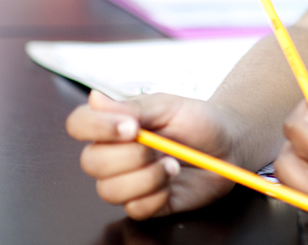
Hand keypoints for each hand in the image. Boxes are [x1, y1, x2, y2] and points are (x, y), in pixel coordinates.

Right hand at [66, 90, 238, 218]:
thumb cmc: (198, 120)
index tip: (130, 127)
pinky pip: (135, 209)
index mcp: (114, 126)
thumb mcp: (168, 106)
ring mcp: (128, 181)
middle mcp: (114, 155)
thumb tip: (94, 99)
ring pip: (109, 190)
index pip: (79, 124)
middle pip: (91, 162)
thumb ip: (132, 107)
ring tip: (172, 164)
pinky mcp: (145, 204)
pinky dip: (156, 196)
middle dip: (129, 155)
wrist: (229, 143)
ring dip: (146, 177)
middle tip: (159, 146)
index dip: (96, 128)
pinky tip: (172, 183)